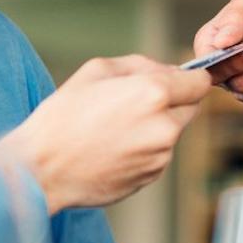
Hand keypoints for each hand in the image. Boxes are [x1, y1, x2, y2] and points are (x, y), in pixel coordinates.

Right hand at [0, 55, 209, 212]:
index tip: (176, 80)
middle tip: (135, 102)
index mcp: (154, 94)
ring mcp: (160, 156)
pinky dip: (143, 148)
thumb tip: (167, 71)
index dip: (189, 79)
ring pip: (172, 132)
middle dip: (172, 101)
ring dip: (155, 126)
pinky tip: (112, 147)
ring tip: (115, 127)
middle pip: (191, 108)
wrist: (42, 169)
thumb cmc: (62, 117)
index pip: (199, 83)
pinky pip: (157, 154)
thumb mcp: (96, 70)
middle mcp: (164, 127)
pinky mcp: (151, 177)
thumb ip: (140, 65)